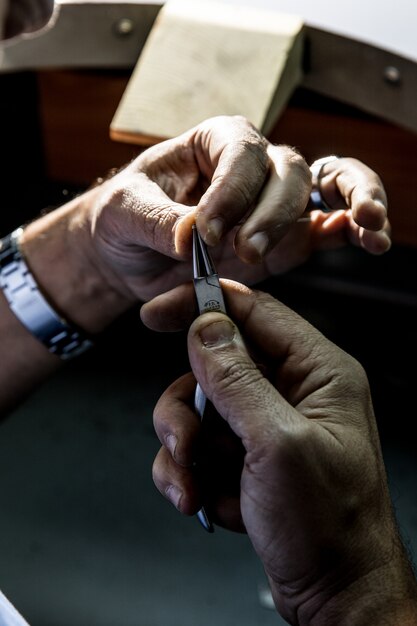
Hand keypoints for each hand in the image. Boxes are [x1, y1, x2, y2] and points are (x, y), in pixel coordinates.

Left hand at [88, 144, 390, 299]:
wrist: (129, 256)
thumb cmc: (123, 220)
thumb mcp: (125, 213)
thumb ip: (158, 221)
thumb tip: (193, 239)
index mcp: (213, 143)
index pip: (241, 152)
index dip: (232, 191)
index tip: (205, 232)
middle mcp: (250, 167)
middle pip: (288, 172)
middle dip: (274, 212)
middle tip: (246, 251)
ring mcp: (272, 203)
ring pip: (321, 192)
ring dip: (344, 207)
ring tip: (363, 229)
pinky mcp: (285, 239)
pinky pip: (328, 227)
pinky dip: (353, 230)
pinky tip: (372, 240)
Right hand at [144, 283, 415, 624]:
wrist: (335, 595)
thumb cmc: (331, 527)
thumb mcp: (278, 445)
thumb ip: (237, 380)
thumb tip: (206, 327)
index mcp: (317, 373)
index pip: (253, 314)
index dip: (202, 306)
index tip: (157, 313)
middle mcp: (293, 393)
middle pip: (214, 367)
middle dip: (187, 408)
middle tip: (184, 442)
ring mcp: (267, 426)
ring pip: (199, 411)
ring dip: (185, 450)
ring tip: (194, 486)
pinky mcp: (248, 458)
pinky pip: (200, 447)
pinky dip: (191, 475)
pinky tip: (207, 503)